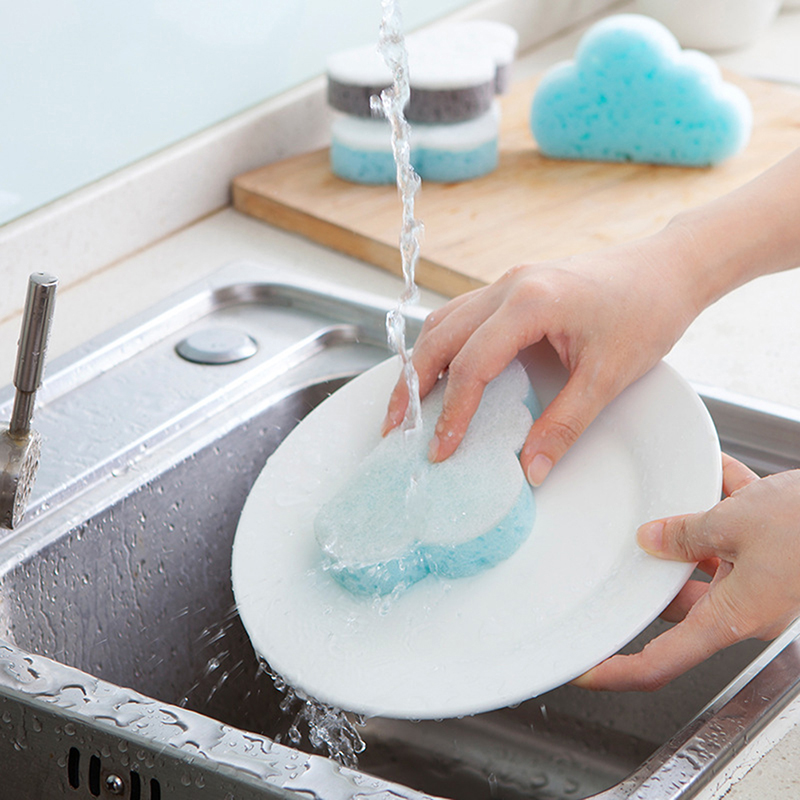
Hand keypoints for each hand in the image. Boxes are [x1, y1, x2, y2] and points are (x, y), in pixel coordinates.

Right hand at [383, 230, 700, 483]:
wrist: (668, 268)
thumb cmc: (647, 312)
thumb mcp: (608, 377)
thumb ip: (564, 425)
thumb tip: (531, 469)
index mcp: (531, 303)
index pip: (472, 364)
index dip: (451, 412)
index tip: (440, 450)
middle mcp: (510, 286)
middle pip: (440, 337)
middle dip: (411, 385)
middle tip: (394, 428)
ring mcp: (508, 281)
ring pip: (444, 321)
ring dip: (421, 362)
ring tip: (407, 404)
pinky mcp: (514, 286)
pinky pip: (462, 314)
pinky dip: (443, 345)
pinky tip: (440, 371)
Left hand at [575, 454, 799, 691]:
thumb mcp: (736, 523)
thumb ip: (685, 533)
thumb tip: (650, 539)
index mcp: (734, 617)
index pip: (663, 661)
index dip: (620, 671)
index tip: (586, 670)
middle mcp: (747, 605)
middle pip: (678, 599)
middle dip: (654, 569)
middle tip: (624, 547)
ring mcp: (762, 579)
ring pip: (705, 559)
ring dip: (689, 528)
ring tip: (673, 497)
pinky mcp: (776, 553)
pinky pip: (737, 530)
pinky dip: (723, 502)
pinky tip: (715, 472)